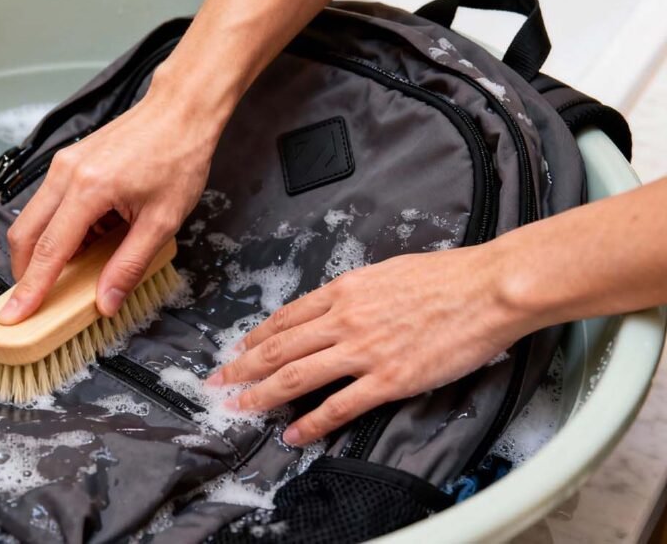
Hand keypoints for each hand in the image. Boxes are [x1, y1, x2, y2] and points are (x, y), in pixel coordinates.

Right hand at [0, 77, 225, 323]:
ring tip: (76, 270)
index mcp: (88, 189)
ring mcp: (63, 164)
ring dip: (45, 251)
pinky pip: (49, 204)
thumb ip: (129, 264)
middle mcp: (65, 174)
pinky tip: (88, 241)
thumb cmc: (178, 159)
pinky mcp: (67, 161)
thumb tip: (105, 302)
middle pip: (25, 234)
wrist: (180, 111)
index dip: (30, 289)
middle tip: (35, 302)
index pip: (49, 251)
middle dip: (25, 272)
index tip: (12, 316)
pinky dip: (59, 230)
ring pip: (33, 219)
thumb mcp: (163, 221)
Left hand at [206, 244, 535, 446]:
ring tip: (241, 408)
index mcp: (343, 291)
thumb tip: (339, 304)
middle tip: (219, 382)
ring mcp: (363, 351)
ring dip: (262, 395)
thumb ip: (356, 292)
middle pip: (279, 348)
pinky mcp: (388, 379)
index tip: (239, 349)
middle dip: (242, 367)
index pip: (286, 318)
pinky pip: (339, 406)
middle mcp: (344, 320)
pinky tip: (294, 434)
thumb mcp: (387, 272)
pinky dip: (311, 423)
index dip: (257, 336)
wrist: (487, 288)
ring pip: (297, 376)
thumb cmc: (446, 277)